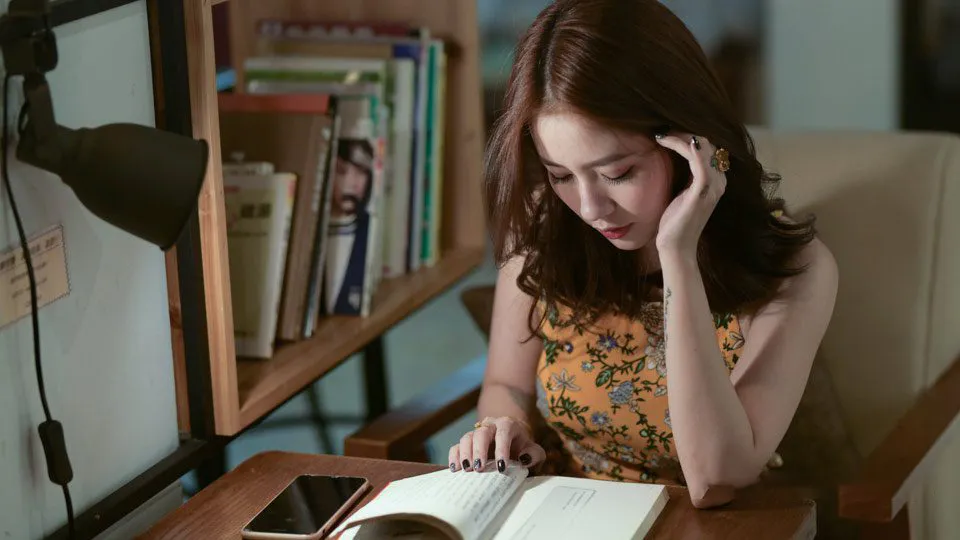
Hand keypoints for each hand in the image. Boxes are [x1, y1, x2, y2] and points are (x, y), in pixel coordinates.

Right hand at [448, 416, 545, 472]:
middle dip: (479, 451)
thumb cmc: (524, 448)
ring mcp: (476, 434)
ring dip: (465, 454)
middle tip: (479, 468)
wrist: (512, 441)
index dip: (501, 449)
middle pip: (481, 433)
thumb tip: (524, 459)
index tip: (501, 468)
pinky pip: (456, 446)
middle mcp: (490, 426)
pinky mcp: (467, 443)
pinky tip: (455, 469)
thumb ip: (535, 454)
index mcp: (508, 425)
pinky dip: (454, 457)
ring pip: (466, 438)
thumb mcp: (535, 451)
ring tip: (467, 469)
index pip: (503, 433)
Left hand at [653, 133, 727, 255]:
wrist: (676, 247)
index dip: (689, 136)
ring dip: (681, 137)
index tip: (667, 133)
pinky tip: (668, 141)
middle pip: (708, 144)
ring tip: (662, 135)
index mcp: (716, 181)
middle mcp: (719, 182)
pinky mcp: (702, 192)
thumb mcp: (682, 194)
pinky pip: (697, 161)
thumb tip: (677, 158)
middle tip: (663, 131)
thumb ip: (686, 177)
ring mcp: (713, 187)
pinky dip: (684, 147)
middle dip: (685, 133)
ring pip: (703, 148)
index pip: (709, 149)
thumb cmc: (676, 223)